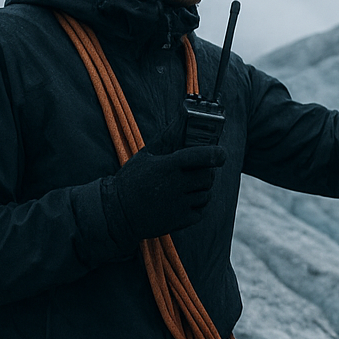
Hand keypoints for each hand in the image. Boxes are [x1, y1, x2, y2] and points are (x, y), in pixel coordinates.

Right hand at [102, 145, 226, 241]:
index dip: (216, 154)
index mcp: (167, 166)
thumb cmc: (132, 180)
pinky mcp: (179, 221)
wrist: (117, 212)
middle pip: (207, 176)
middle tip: (196, 173)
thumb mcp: (146, 155)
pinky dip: (196, 207)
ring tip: (185, 188)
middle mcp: (175, 185)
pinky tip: (182, 202)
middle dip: (206, 173)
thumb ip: (167, 137)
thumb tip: (182, 118)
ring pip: (206, 195)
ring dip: (201, 191)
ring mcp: (178, 204)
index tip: (221, 154)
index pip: (201, 156)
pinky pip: (200, 212)